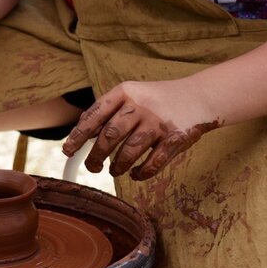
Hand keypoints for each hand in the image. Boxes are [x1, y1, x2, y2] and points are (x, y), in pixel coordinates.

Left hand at [61, 80, 221, 180]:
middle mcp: (140, 106)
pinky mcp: (175, 138)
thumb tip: (80, 131)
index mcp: (125, 92)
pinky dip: (141, 173)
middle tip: (92, 167)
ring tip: (114, 171)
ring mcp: (158, 123)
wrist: (199, 96)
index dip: (78, 135)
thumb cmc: (156, 99)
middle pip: (109, 135)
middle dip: (96, 156)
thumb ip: (108, 110)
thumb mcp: (131, 95)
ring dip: (118, 166)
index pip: (95, 114)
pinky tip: (136, 174)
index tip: (67, 151)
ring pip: (129, 151)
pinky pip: (153, 163)